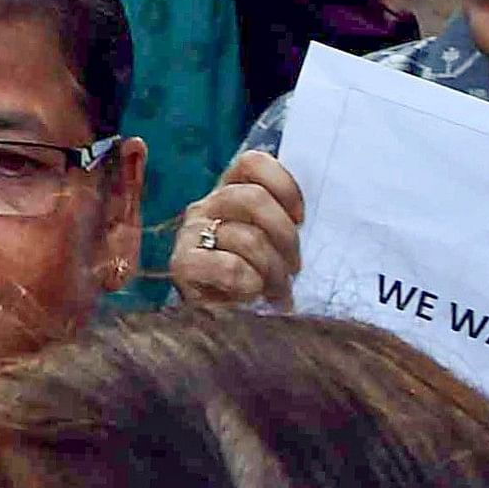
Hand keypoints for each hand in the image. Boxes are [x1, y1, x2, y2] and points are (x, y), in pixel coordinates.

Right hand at [168, 149, 304, 307]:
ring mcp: (191, 233)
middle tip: (294, 267)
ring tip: (277, 291)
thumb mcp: (275, 245)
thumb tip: (306, 219)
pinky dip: (248, 281)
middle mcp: (207, 206)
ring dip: (272, 268)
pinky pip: (227, 265)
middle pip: (253, 198)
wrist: (219, 325)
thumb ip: (284, 223)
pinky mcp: (182, 264)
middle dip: (284, 236)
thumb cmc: (257, 279)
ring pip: (246, 236)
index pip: (252, 163)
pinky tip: (251, 292)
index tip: (301, 218)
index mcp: (230, 193)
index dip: (284, 186)